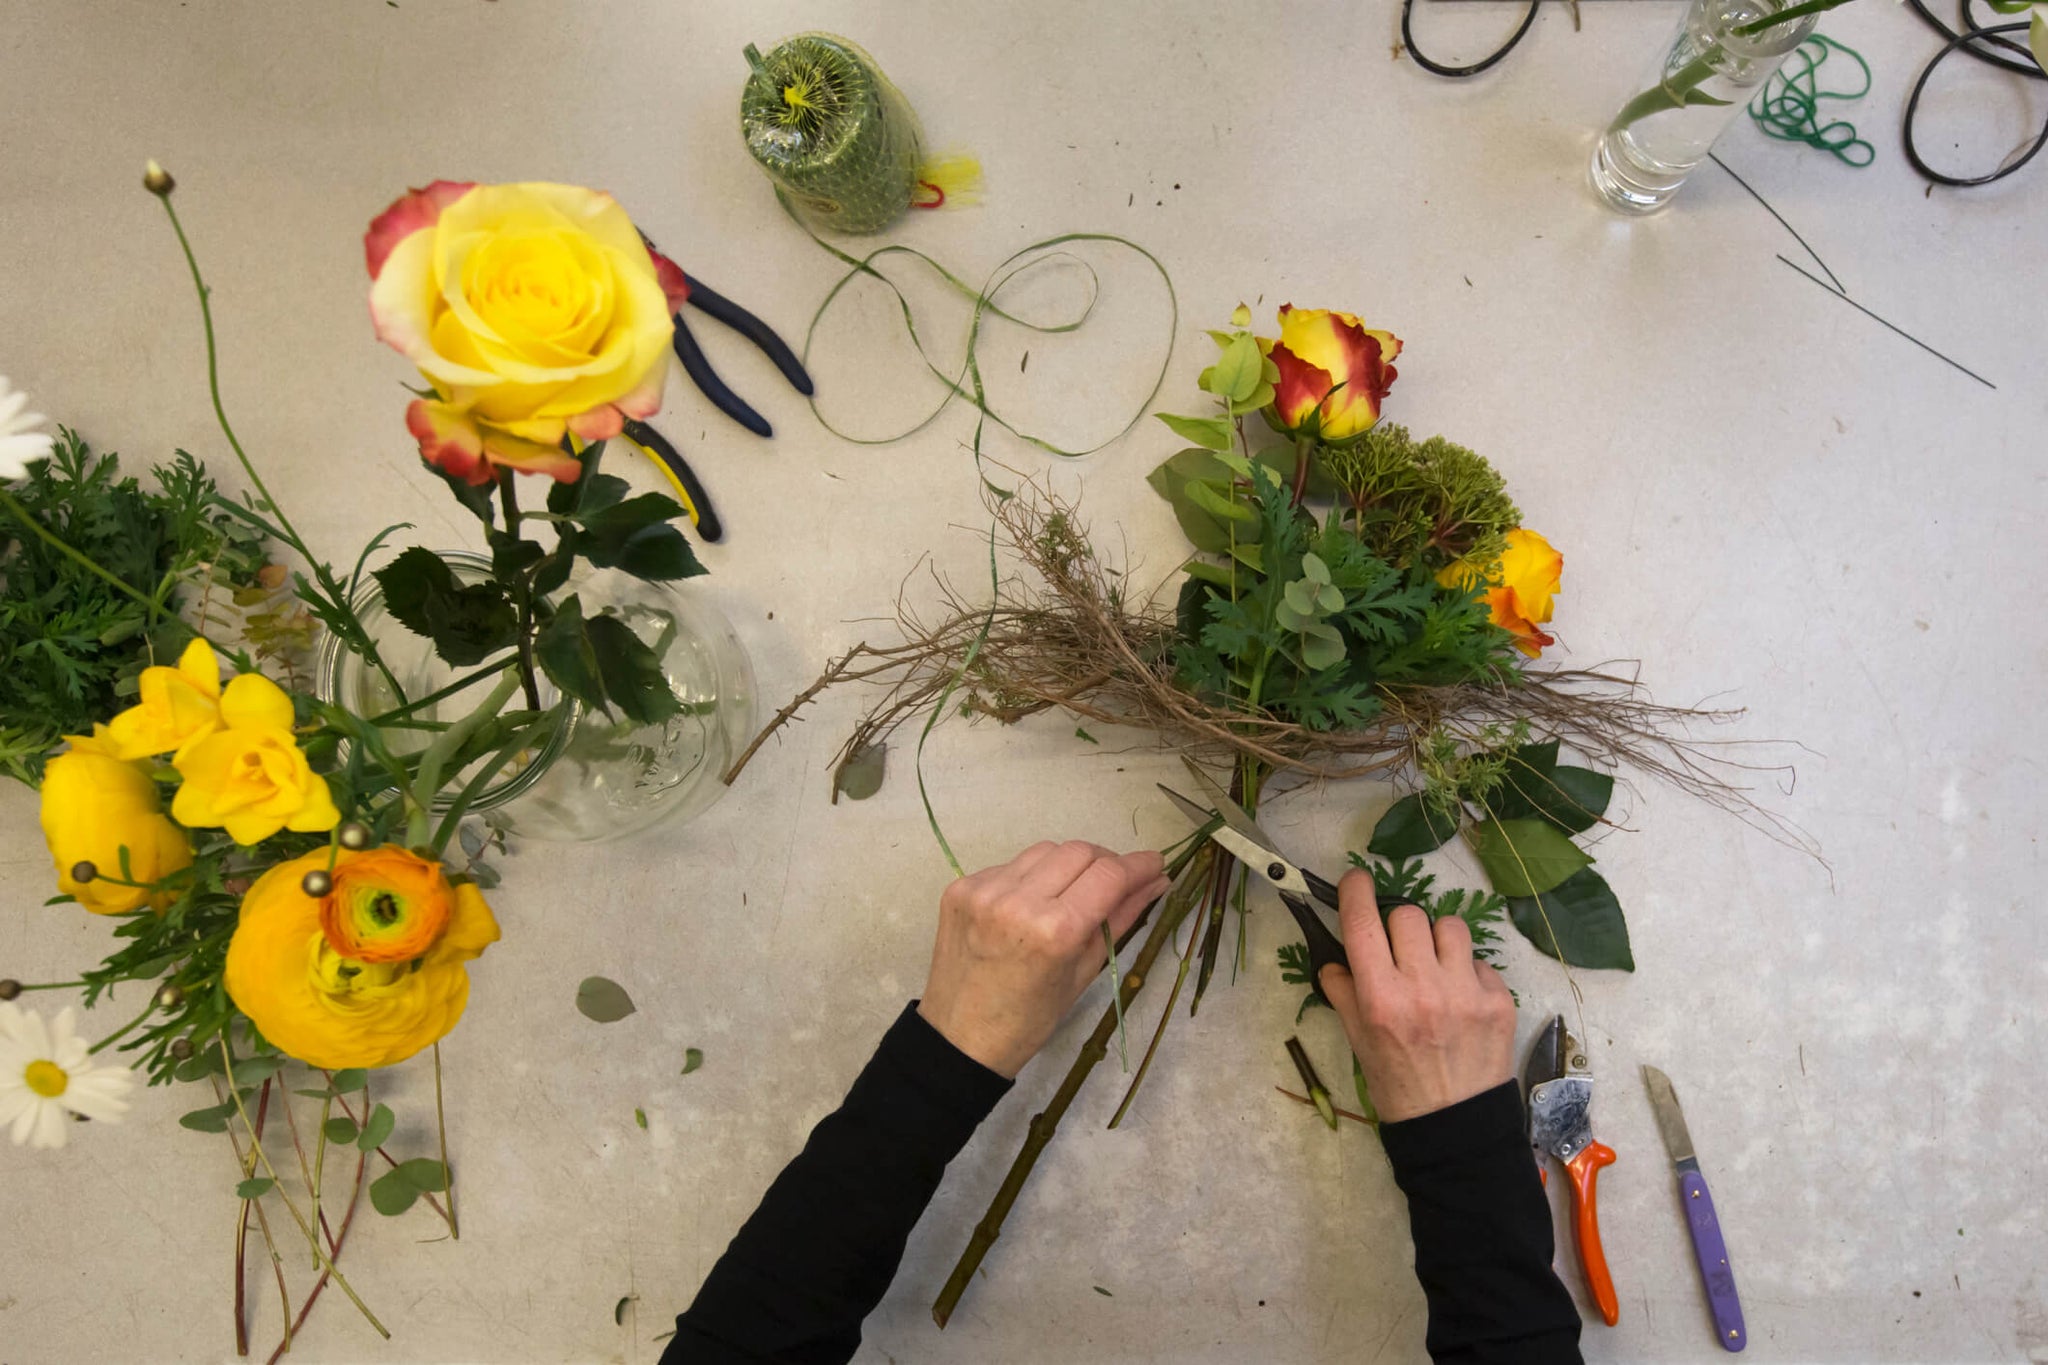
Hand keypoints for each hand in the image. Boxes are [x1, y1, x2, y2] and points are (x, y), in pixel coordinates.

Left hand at [918, 841, 1168, 1077]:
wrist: (960, 1036)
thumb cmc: (1030, 1018)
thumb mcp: (1084, 972)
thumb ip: (1121, 918)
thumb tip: (1156, 881)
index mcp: (1055, 930)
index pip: (1109, 874)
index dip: (1139, 865)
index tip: (1156, 863)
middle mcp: (1018, 900)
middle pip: (1079, 851)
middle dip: (1105, 862)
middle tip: (1115, 883)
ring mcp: (984, 890)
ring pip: (1045, 851)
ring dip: (1068, 866)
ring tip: (1071, 894)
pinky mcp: (961, 886)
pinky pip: (1011, 866)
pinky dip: (1031, 878)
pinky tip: (1031, 905)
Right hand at [1318, 869, 1515, 1122]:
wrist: (1456, 1126)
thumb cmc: (1398, 1086)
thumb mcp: (1359, 1042)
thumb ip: (1345, 993)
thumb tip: (1337, 959)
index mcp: (1381, 999)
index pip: (1363, 922)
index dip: (1355, 890)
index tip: (1355, 881)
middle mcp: (1423, 988)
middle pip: (1408, 914)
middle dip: (1398, 926)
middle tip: (1399, 949)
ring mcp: (1466, 992)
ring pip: (1449, 926)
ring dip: (1437, 940)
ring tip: (1435, 968)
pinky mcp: (1499, 1000)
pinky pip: (1479, 960)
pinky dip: (1466, 972)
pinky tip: (1461, 998)